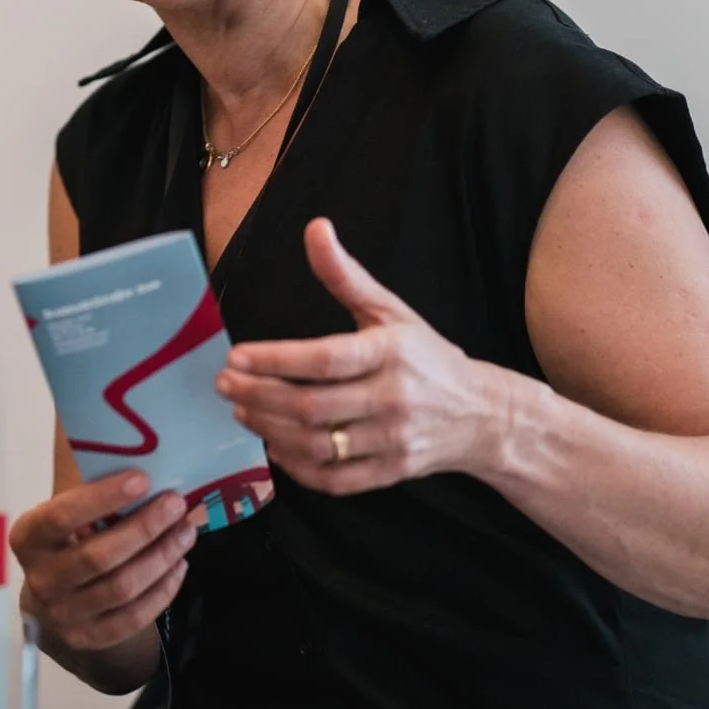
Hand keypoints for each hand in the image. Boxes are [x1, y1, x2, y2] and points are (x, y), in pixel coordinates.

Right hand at [9, 472, 195, 681]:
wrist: (52, 601)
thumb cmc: (65, 540)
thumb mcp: (64, 512)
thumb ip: (86, 488)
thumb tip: (131, 448)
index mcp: (27, 537)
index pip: (62, 516)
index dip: (103, 497)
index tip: (143, 479)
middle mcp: (39, 579)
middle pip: (99, 556)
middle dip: (145, 528)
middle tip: (177, 504)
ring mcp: (63, 615)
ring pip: (122, 588)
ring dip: (161, 557)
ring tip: (186, 531)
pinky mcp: (88, 639)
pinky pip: (133, 618)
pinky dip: (162, 591)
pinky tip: (179, 566)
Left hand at [216, 217, 510, 494]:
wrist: (484, 415)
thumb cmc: (426, 357)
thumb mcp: (391, 311)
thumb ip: (346, 276)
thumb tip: (316, 229)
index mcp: (391, 352)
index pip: (325, 359)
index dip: (276, 360)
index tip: (235, 355)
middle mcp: (393, 398)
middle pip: (313, 406)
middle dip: (259, 396)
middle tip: (225, 384)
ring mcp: (394, 440)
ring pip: (318, 444)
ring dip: (270, 429)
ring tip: (242, 409)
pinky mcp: (393, 473)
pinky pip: (336, 479)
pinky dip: (298, 468)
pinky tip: (275, 446)